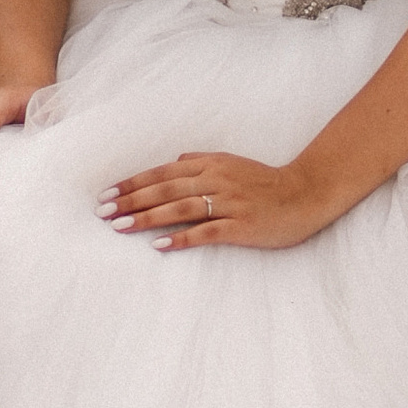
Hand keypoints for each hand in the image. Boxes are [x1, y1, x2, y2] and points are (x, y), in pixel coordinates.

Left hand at [98, 149, 339, 252]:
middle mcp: (216, 180)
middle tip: (102, 212)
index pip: (162, 174)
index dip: (133, 183)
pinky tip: (158, 246)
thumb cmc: (265, 182)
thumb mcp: (232, 162)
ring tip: (120, 227)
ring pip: (179, 209)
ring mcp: (228, 202)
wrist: (304, 195)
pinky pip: (205, 232)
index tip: (107, 194)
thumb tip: (174, 162)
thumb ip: (201, 161)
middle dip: (130, 201)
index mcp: (211, 164)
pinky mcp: (240, 225)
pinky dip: (180, 238)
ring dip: (146, 218)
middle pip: (164, 190)